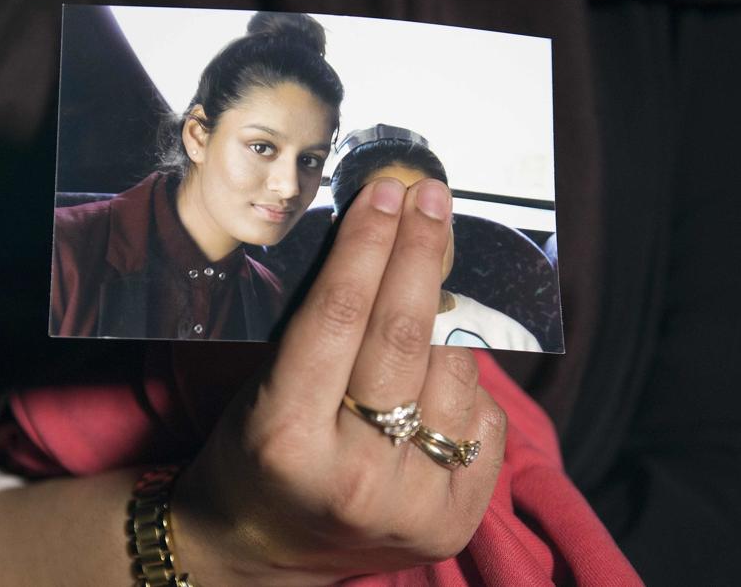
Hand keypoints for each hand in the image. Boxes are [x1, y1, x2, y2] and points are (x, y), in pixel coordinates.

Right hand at [172, 177, 506, 585]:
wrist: (261, 547)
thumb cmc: (254, 451)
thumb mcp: (261, 385)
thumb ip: (322, 326)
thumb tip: (389, 237)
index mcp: (285, 436)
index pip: (340, 315)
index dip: (369, 243)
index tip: (388, 192)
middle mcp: (352, 476)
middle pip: (406, 336)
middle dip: (422, 251)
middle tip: (432, 199)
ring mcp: (410, 507)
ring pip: (457, 372)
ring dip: (449, 320)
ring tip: (427, 295)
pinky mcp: (452, 523)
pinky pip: (486, 419)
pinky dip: (466, 384)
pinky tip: (438, 373)